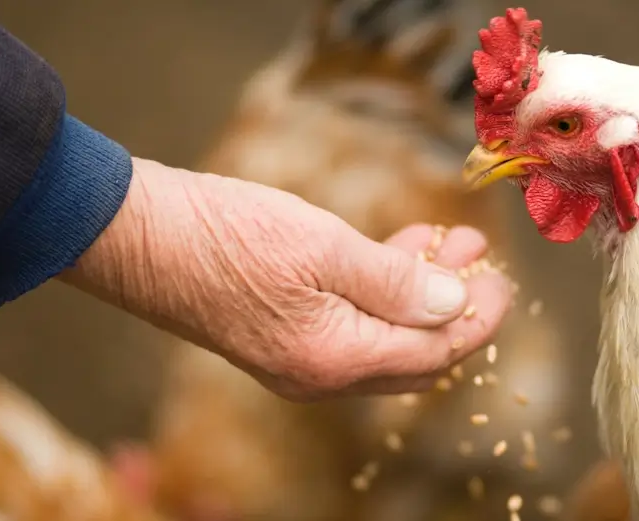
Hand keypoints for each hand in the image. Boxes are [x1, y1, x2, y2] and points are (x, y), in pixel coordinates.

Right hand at [60, 158, 511, 399]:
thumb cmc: (225, 235)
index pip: (434, 353)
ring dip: (422, 293)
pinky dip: (384, 291)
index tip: (502, 281)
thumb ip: (397, 282)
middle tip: (482, 263)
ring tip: (451, 242)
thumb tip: (456, 305)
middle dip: (456, 310)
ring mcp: (299, 359)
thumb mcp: (324, 248)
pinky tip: (400, 249)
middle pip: (416, 356)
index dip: (477, 319)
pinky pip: (353, 325)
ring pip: (386, 337)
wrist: (135, 236)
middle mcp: (320, 374)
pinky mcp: (283, 335)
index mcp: (335, 359)